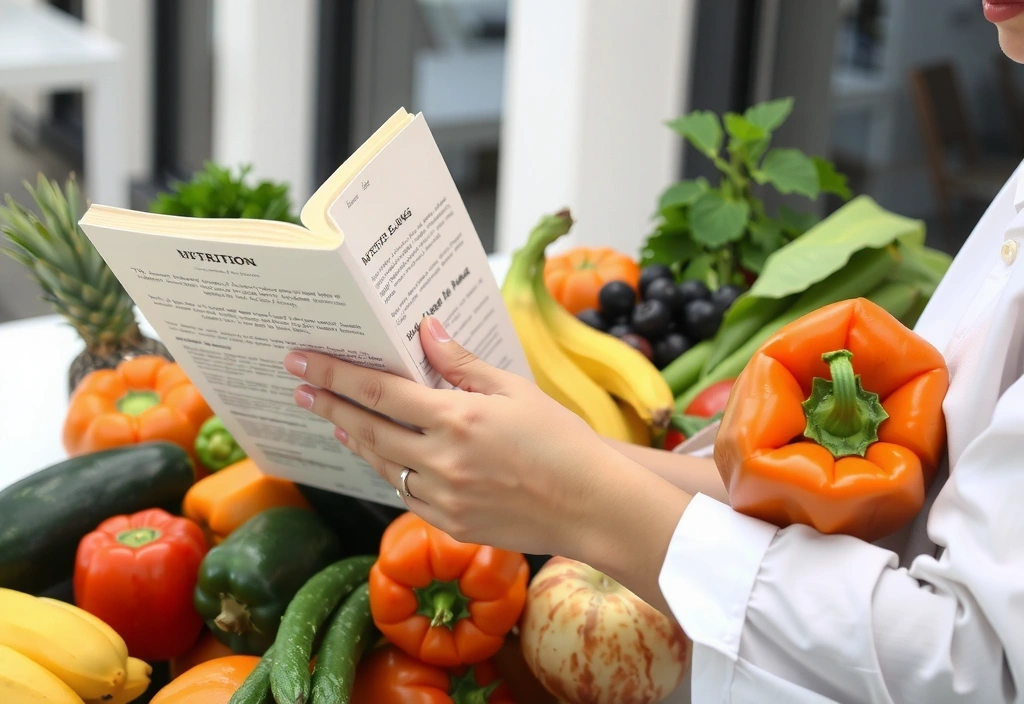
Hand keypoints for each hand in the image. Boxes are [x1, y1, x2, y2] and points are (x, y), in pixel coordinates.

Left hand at [283, 316, 636, 558]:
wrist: (591, 506)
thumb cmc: (562, 441)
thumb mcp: (515, 390)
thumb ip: (462, 363)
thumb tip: (426, 329)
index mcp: (457, 418)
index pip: (378, 390)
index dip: (335, 374)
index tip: (303, 361)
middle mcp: (441, 460)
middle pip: (367, 428)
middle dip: (329, 405)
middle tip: (300, 388)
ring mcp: (443, 496)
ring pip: (381, 464)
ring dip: (354, 439)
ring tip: (336, 419)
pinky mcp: (450, 522)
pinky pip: (405, 492)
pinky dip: (388, 469)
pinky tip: (381, 456)